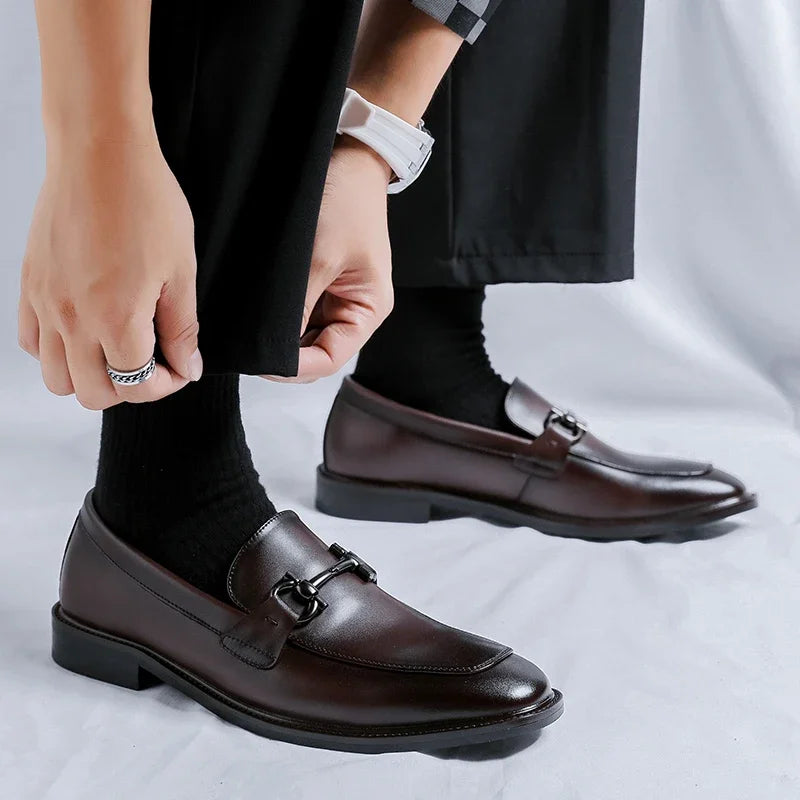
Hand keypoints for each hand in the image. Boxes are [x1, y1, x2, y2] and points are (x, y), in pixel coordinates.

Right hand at [18, 138, 201, 408]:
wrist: (99, 152)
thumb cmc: (145, 202)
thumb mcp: (181, 270)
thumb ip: (182, 327)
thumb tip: (186, 365)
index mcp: (116, 318)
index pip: (138, 386)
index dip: (166, 385)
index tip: (179, 367)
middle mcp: (73, 319)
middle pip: (94, 394)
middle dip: (131, 388)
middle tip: (153, 361)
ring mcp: (45, 303)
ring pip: (57, 378)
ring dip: (91, 377)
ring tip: (118, 350)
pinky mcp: (30, 284)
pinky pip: (30, 342)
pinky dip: (55, 351)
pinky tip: (84, 331)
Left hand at [270, 138, 393, 382]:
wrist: (349, 157)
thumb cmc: (346, 203)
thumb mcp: (318, 258)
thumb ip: (296, 307)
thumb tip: (269, 346)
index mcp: (369, 310)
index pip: (330, 358)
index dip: (295, 367)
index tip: (259, 360)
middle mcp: (354, 310)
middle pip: (316, 351)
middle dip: (283, 354)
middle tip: (244, 347)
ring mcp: (336, 297)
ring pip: (303, 334)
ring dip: (278, 335)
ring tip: (247, 328)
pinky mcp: (320, 283)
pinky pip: (296, 312)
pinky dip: (277, 315)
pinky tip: (255, 311)